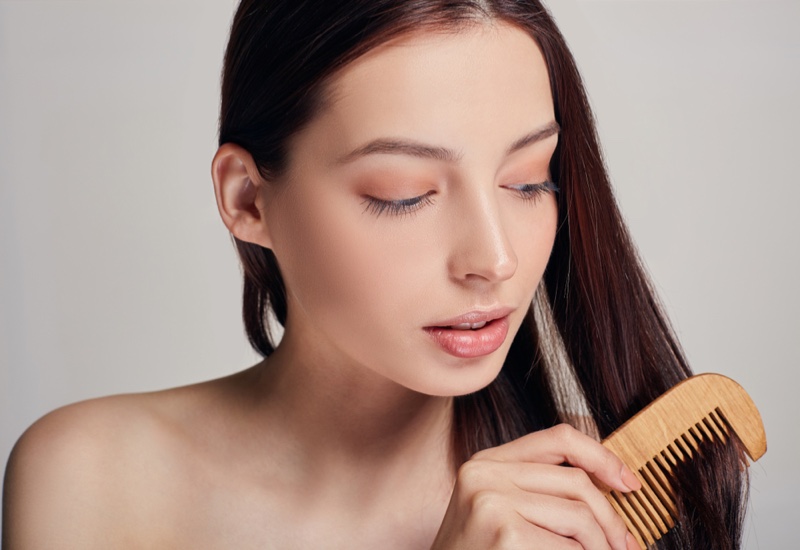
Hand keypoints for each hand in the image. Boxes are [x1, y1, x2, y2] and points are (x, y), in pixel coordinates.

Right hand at [430, 424, 640, 549]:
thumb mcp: (500, 510)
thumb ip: (540, 490)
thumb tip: (612, 485)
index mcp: (486, 462)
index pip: (559, 438)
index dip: (602, 457)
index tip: (629, 483)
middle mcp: (485, 474)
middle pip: (577, 482)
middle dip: (612, 520)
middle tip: (627, 547)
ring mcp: (492, 501)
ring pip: (581, 517)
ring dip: (601, 548)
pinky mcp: (505, 532)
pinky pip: (570, 548)